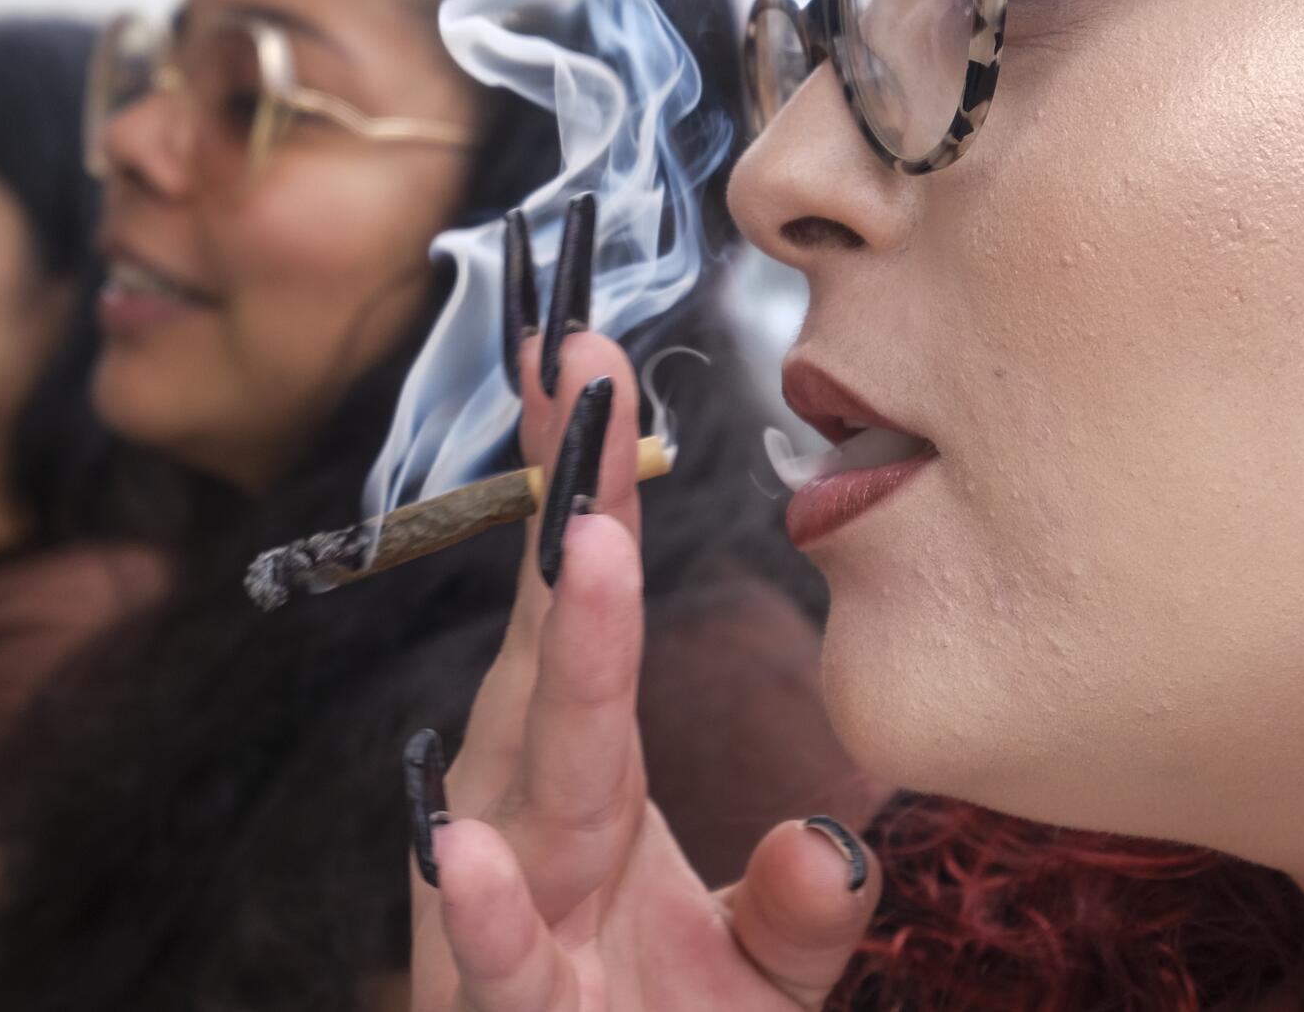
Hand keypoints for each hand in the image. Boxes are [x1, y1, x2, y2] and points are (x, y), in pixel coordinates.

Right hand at [404, 200, 879, 1009]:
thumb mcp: (761, 970)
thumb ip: (804, 906)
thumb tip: (833, 844)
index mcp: (586, 773)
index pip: (586, 605)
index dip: (589, 479)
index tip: (593, 357)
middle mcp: (526, 806)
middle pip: (551, 640)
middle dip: (572, 503)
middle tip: (583, 368)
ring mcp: (500, 897)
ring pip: (530, 766)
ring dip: (559, 657)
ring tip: (586, 547)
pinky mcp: (498, 998)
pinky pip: (496, 951)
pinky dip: (481, 901)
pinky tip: (470, 846)